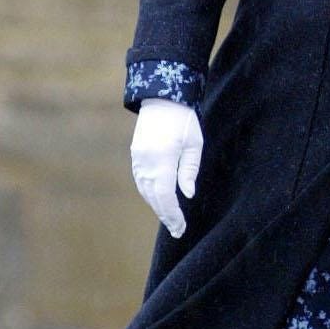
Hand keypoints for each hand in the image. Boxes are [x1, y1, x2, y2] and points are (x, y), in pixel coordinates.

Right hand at [130, 99, 203, 238]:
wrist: (161, 98)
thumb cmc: (183, 119)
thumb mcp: (194, 144)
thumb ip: (189, 170)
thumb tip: (187, 195)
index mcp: (162, 159)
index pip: (165, 196)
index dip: (172, 214)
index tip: (180, 227)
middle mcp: (146, 162)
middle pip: (154, 197)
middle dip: (165, 215)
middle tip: (177, 230)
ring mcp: (138, 159)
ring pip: (145, 191)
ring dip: (157, 207)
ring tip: (170, 219)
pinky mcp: (135, 155)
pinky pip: (141, 181)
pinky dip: (149, 194)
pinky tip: (159, 201)